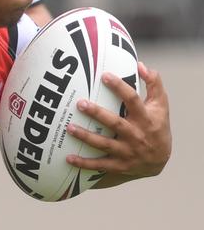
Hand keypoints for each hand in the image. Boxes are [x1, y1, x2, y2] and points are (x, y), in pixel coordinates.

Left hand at [65, 62, 170, 180]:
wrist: (159, 161)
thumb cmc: (157, 126)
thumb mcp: (161, 105)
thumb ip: (154, 83)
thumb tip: (140, 64)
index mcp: (145, 118)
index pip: (133, 100)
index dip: (119, 87)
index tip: (104, 76)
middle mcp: (136, 135)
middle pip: (115, 123)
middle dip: (97, 113)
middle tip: (80, 103)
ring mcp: (127, 152)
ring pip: (104, 144)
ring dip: (86, 137)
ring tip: (69, 128)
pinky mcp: (119, 165)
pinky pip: (99, 165)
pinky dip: (84, 163)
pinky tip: (68, 158)